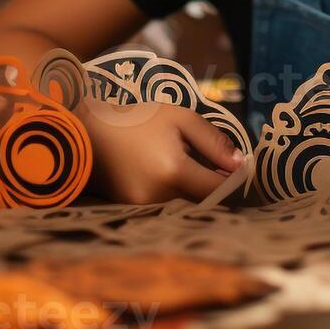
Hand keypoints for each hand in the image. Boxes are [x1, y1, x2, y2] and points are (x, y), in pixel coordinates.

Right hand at [80, 100, 244, 203]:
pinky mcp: (133, 210)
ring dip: (194, 190)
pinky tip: (167, 174)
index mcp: (174, 172)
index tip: (240, 167)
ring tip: (187, 166)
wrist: (89, 131)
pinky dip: (174, 194)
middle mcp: (160, 196)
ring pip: (186, 205)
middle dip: (214, 185)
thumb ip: (213, 141)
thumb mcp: (180, 118)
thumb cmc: (137, 120)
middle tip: (215, 165)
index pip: (219, 189)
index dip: (233, 180)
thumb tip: (240, 163)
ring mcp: (144, 207)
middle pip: (203, 201)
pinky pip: (166, 206)